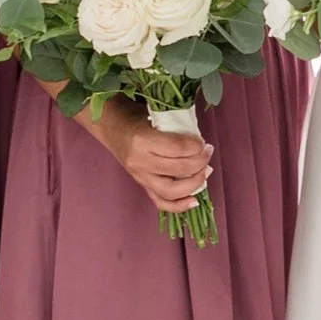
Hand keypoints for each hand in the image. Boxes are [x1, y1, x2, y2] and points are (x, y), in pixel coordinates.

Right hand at [89, 101, 213, 214]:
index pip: (178, 148)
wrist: (112, 128)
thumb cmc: (136, 118)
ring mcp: (140, 177)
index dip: (196, 145)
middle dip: (201, 161)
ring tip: (206, 170)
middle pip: (179, 169)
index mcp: (142, 140)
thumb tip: (201, 142)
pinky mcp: (142, 186)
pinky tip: (195, 200)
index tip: (202, 141)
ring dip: (195, 182)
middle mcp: (140, 162)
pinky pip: (161, 202)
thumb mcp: (155, 114)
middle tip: (208, 151)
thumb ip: (176, 128)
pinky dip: (180, 205)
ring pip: (172, 191)